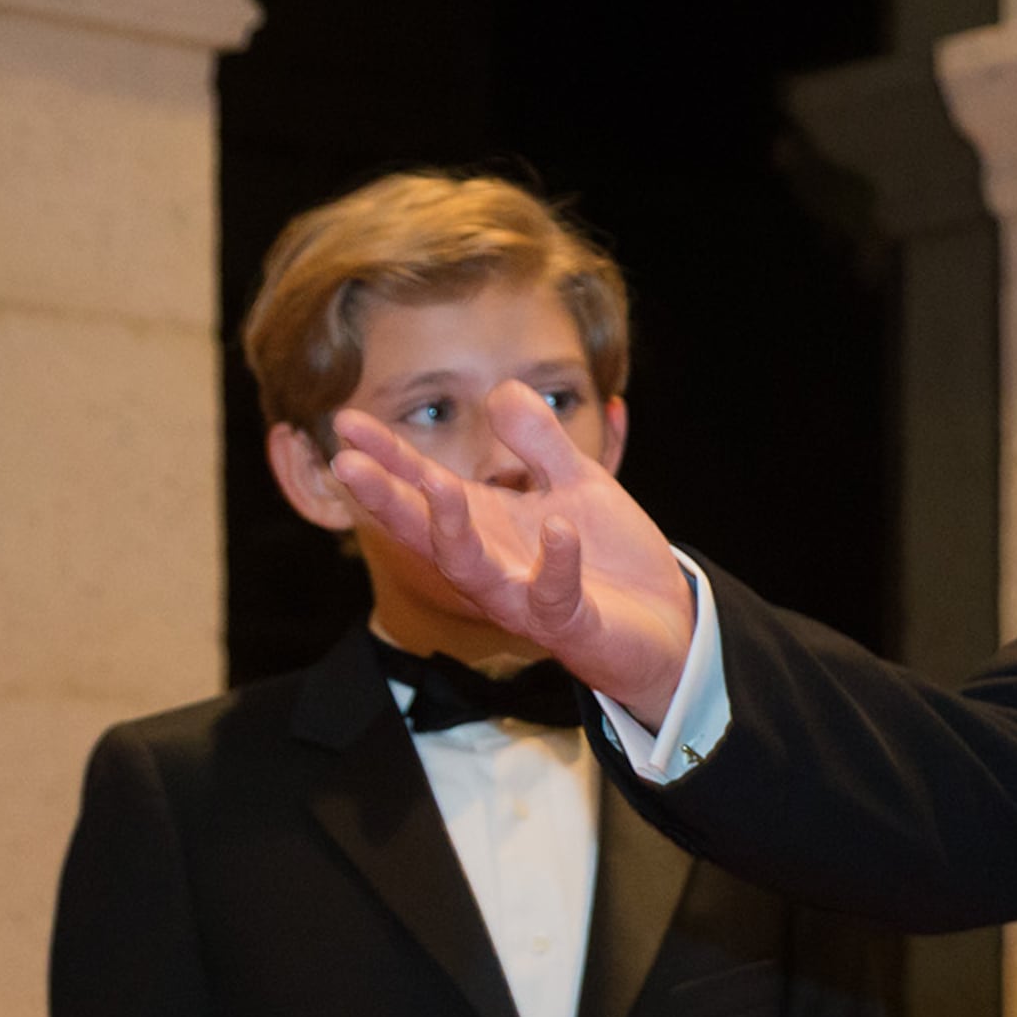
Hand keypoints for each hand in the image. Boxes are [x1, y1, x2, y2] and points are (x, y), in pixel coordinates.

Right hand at [327, 381, 696, 717]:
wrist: (671, 619)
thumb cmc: (612, 556)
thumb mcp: (576, 482)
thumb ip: (540, 441)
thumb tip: (502, 391)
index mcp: (488, 525)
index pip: (423, 488)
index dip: (386, 456)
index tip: (345, 420)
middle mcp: (494, 564)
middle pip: (425, 532)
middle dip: (387, 499)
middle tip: (345, 463)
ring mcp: (526, 599)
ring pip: (472, 571)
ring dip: (451, 530)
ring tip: (437, 486)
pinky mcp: (569, 624)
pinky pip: (554, 596)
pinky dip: (556, 563)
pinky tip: (560, 529)